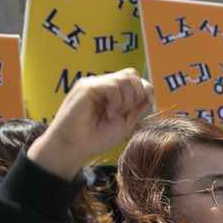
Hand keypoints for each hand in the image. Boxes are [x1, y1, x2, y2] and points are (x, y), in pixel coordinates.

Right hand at [27, 68, 153, 180]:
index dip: (146, 88)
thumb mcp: (123, 123)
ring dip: (126, 101)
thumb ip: (135, 108)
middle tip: (123, 113)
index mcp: (110, 93)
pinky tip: (108, 113)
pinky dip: (116, 102)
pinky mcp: (87, 86)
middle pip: (132, 74)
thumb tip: (149, 94)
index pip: (134, 78)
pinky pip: (113, 86)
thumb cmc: (95, 139)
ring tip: (113, 115)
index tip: (149, 102)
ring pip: (125, 79)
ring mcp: (94, 84)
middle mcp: (102, 85)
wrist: (73, 147)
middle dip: (137, 95)